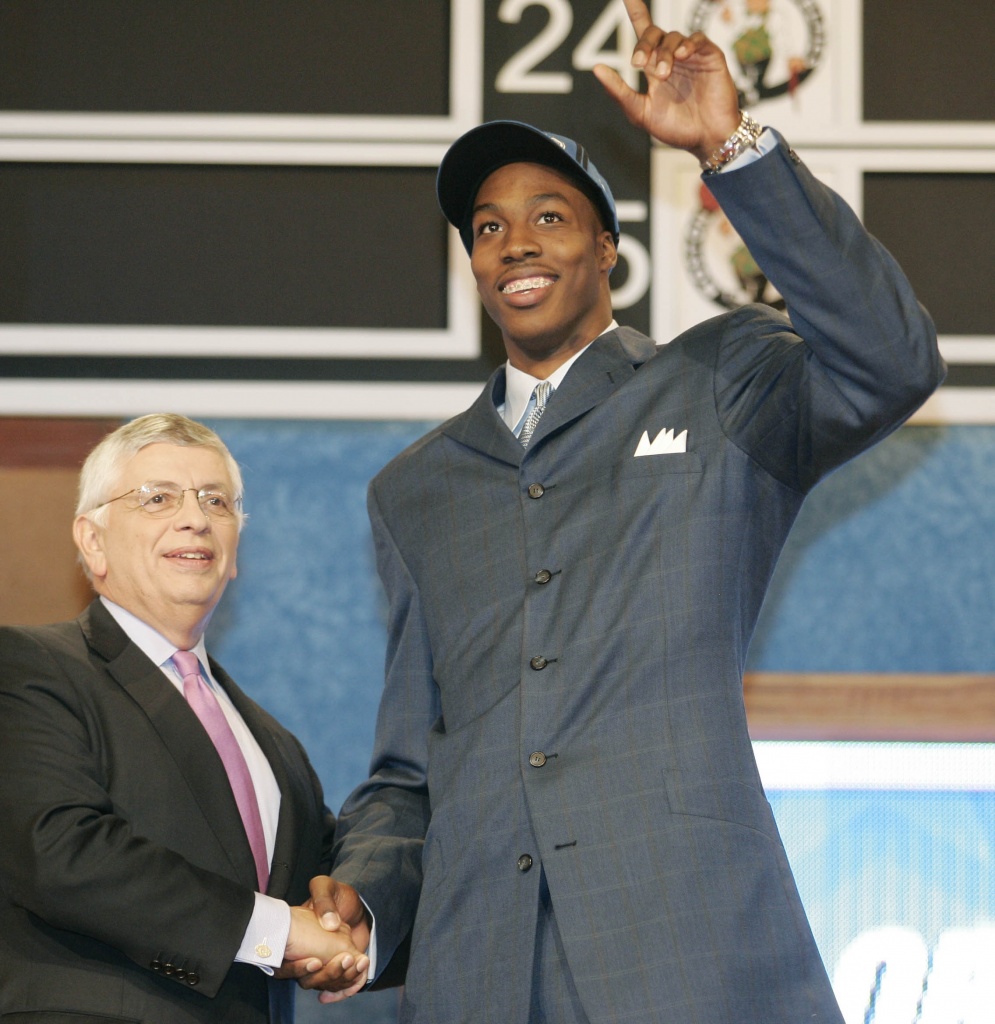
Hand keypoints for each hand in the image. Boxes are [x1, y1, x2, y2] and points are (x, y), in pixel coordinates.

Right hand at [281, 876, 373, 1001]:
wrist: (353, 901)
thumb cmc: (335, 892)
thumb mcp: (325, 887)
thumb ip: (324, 901)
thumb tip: (330, 924)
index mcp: (296, 938)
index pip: (287, 965)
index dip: (299, 968)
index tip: (317, 961)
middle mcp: (305, 954)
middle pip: (309, 979)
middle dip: (328, 974)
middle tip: (347, 959)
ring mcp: (322, 963)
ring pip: (324, 984)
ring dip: (342, 979)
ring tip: (360, 963)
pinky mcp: (336, 967)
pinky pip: (337, 986)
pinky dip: (345, 989)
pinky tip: (354, 985)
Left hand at [592, 0, 740, 161]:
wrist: (706, 140)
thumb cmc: (676, 129)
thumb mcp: (641, 113)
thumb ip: (619, 92)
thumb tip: (596, 69)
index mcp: (654, 68)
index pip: (643, 33)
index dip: (636, 11)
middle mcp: (672, 57)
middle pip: (654, 33)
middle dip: (645, 45)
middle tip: (639, 63)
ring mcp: (692, 56)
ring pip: (674, 37)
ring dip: (665, 53)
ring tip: (664, 74)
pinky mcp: (710, 56)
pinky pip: (698, 39)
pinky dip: (688, 44)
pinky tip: (682, 55)